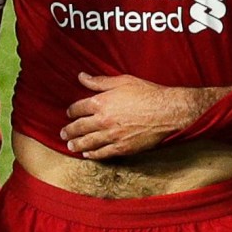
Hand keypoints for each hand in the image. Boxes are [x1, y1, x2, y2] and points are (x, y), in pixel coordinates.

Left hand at [60, 73, 208, 158]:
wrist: (168, 111)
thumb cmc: (147, 93)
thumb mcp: (122, 81)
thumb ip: (99, 81)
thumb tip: (81, 76)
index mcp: (101, 102)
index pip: (79, 108)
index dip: (72, 111)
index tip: (69, 113)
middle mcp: (103, 120)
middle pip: (80, 127)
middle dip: (69, 130)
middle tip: (63, 133)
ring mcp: (113, 136)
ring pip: (89, 142)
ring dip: (77, 144)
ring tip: (69, 145)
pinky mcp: (123, 147)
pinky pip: (103, 153)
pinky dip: (93, 154)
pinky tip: (87, 154)